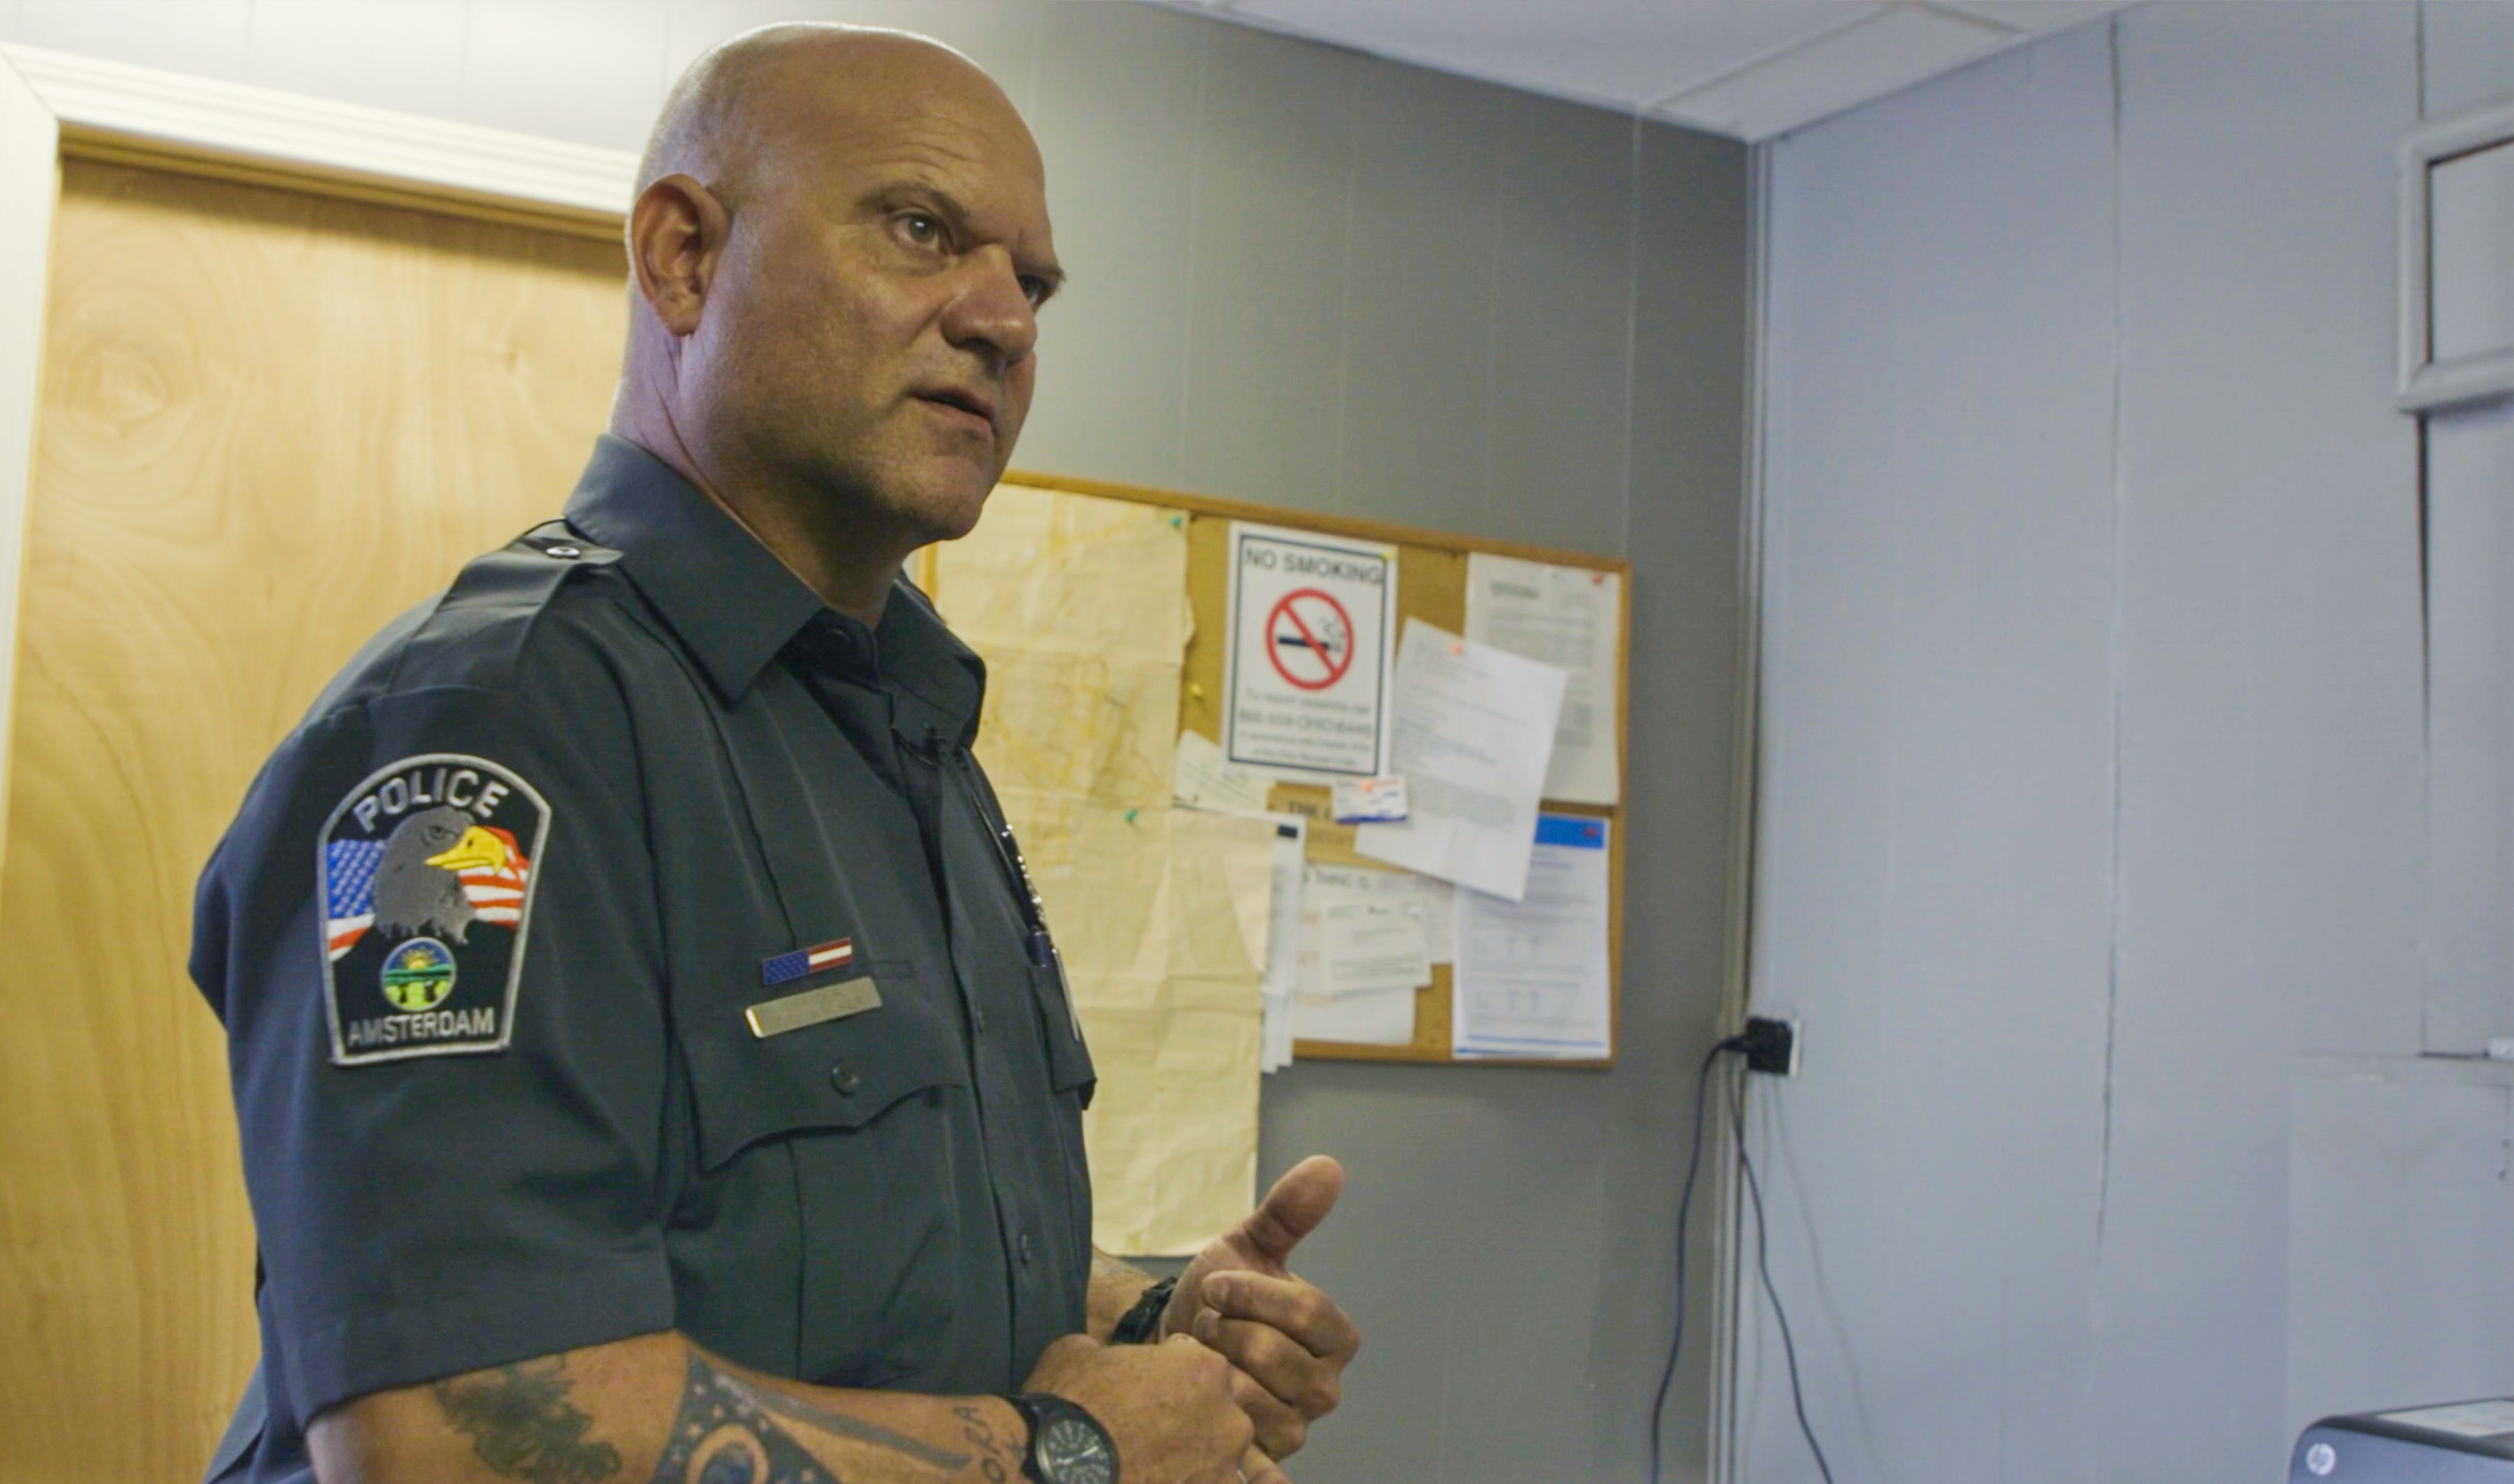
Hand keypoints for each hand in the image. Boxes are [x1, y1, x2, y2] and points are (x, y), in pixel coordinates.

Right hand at [1023, 1333, 1250, 1483]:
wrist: (1053, 1466)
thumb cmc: (1068, 1402)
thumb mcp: (1081, 1351)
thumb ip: (1111, 1351)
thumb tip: (1105, 1358)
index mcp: (1205, 1369)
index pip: (1202, 1365)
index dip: (1174, 1373)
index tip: (1148, 1385)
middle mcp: (1228, 1419)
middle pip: (1220, 1414)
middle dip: (1193, 1419)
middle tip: (1151, 1430)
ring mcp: (1221, 1469)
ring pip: (1219, 1460)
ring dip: (1197, 1460)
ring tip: (1155, 1463)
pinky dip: (1188, 1481)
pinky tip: (1158, 1478)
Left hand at [1164, 1156, 1361, 1461]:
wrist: (1173, 1346)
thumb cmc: (1219, 1296)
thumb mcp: (1245, 1248)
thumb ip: (1286, 1213)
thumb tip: (1328, 1166)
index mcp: (1335, 1336)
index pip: (1309, 1314)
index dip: (1255, 1295)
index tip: (1215, 1285)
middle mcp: (1326, 1388)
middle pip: (1277, 1357)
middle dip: (1226, 1332)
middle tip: (1203, 1322)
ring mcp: (1296, 1427)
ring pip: (1251, 1398)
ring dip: (1209, 1369)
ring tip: (1196, 1353)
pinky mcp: (1263, 1456)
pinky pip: (1237, 1440)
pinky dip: (1209, 1414)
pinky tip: (1194, 1394)